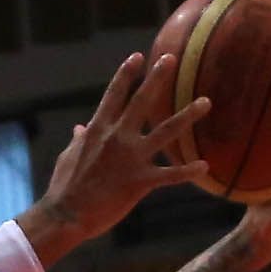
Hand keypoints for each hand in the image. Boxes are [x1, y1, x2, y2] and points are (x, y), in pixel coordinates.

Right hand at [18, 53, 211, 259]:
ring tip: (206, 101)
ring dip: (187, 115)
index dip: (126, 74)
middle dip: (157, 78)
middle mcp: (116, 137)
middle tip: (171, 59)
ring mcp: (130, 158)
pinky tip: (205, 166)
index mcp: (98, 130)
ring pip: (166, 131)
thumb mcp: (69, 157)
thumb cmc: (64, 188)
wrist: (65, 215)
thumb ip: (79, 139)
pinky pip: (169, 175)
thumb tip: (79, 128)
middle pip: (141, 102)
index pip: (114, 95)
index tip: (138, 57)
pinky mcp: (139, 181)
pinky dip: (187, 171)